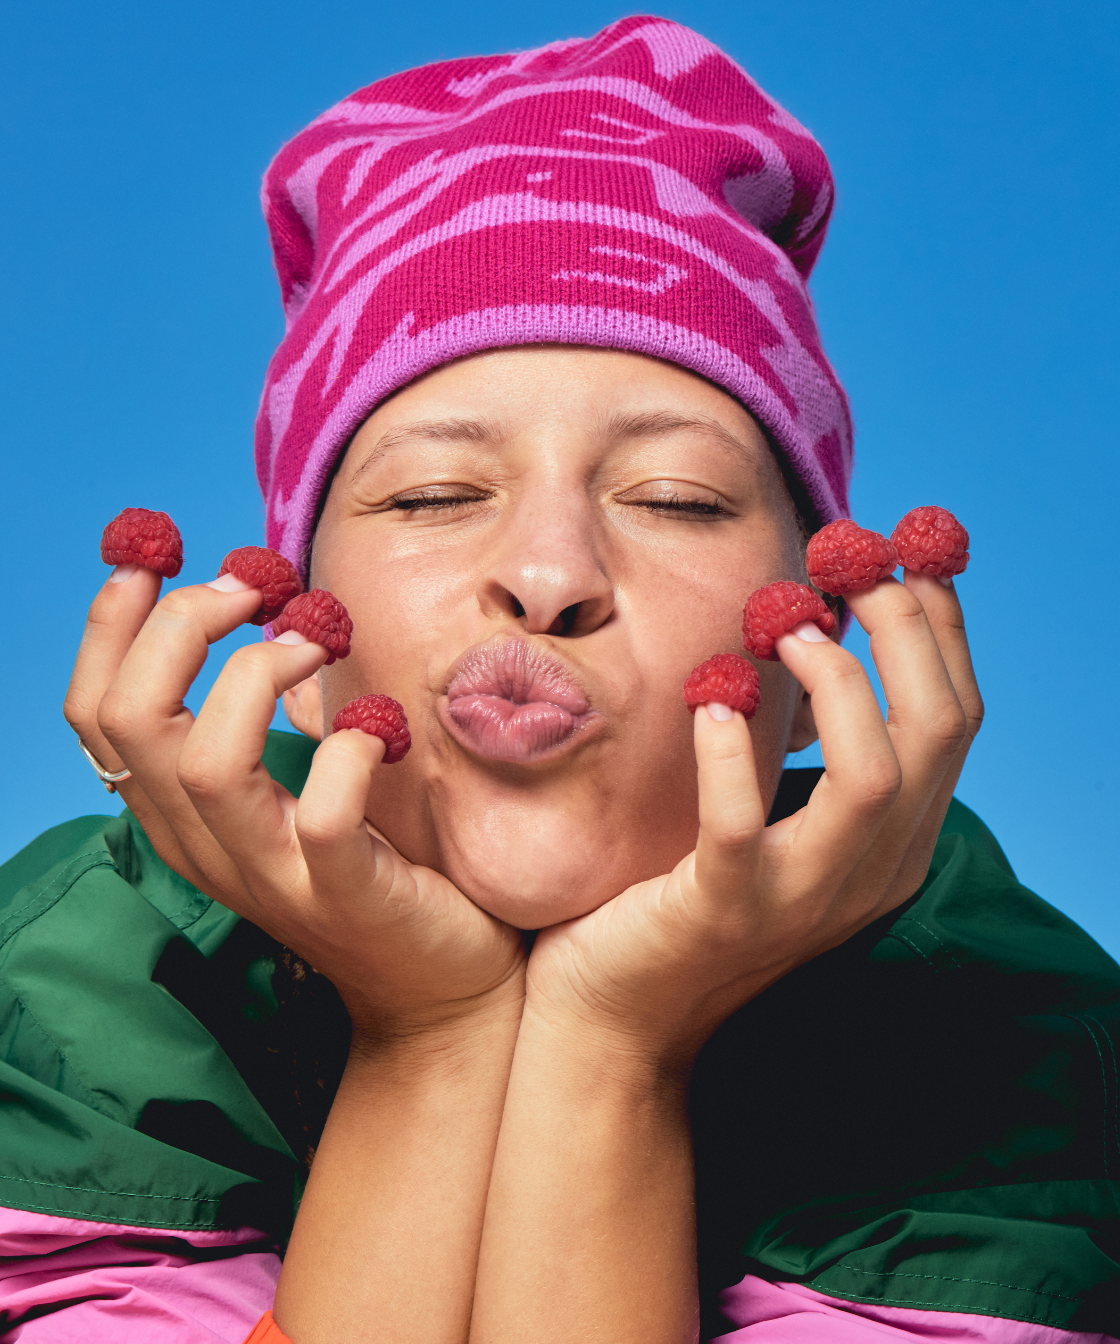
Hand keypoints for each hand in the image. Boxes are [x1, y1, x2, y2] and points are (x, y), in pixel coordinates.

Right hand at [63, 567, 525, 1035]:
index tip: (159, 556)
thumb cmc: (373, 862)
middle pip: (130, 718)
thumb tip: (270, 608)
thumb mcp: (293, 784)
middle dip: (180, 625)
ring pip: (205, 762)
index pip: (95, 712)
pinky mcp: (341, 895)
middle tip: (252, 588)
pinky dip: (349, 752)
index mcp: (182, 809)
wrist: (439, 983)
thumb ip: (266, 714)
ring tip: (315, 642)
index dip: (112, 623)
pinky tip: (381, 730)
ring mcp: (269, 874)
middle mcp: (204, 843)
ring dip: (256, 673)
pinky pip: (320, 816)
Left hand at [524, 572, 982, 1061]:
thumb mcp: (773, 821)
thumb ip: (806, 749)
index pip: (956, 720)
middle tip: (847, 562)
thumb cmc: (679, 896)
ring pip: (876, 776)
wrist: (612, 1016)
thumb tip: (807, 627)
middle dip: (904, 627)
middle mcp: (872, 872)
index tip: (895, 555)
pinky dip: (730, 755)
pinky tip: (707, 706)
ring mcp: (803, 899)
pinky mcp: (723, 912)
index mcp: (892, 842)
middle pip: (939, 729)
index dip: (937, 627)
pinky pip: (741, 826)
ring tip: (786, 628)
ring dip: (841, 682)